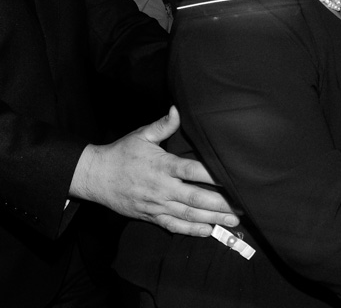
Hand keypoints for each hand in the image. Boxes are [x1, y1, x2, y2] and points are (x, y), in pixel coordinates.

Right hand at [70, 106, 239, 236]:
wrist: (96, 177)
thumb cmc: (121, 153)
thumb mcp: (141, 135)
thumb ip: (163, 125)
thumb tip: (177, 109)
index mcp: (161, 165)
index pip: (192, 171)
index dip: (212, 175)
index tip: (232, 178)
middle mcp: (162, 188)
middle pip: (196, 197)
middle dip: (221, 204)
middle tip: (243, 206)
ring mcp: (156, 205)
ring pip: (189, 214)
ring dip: (213, 219)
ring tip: (233, 221)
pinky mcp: (151, 216)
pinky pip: (174, 226)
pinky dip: (191, 230)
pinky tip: (209, 231)